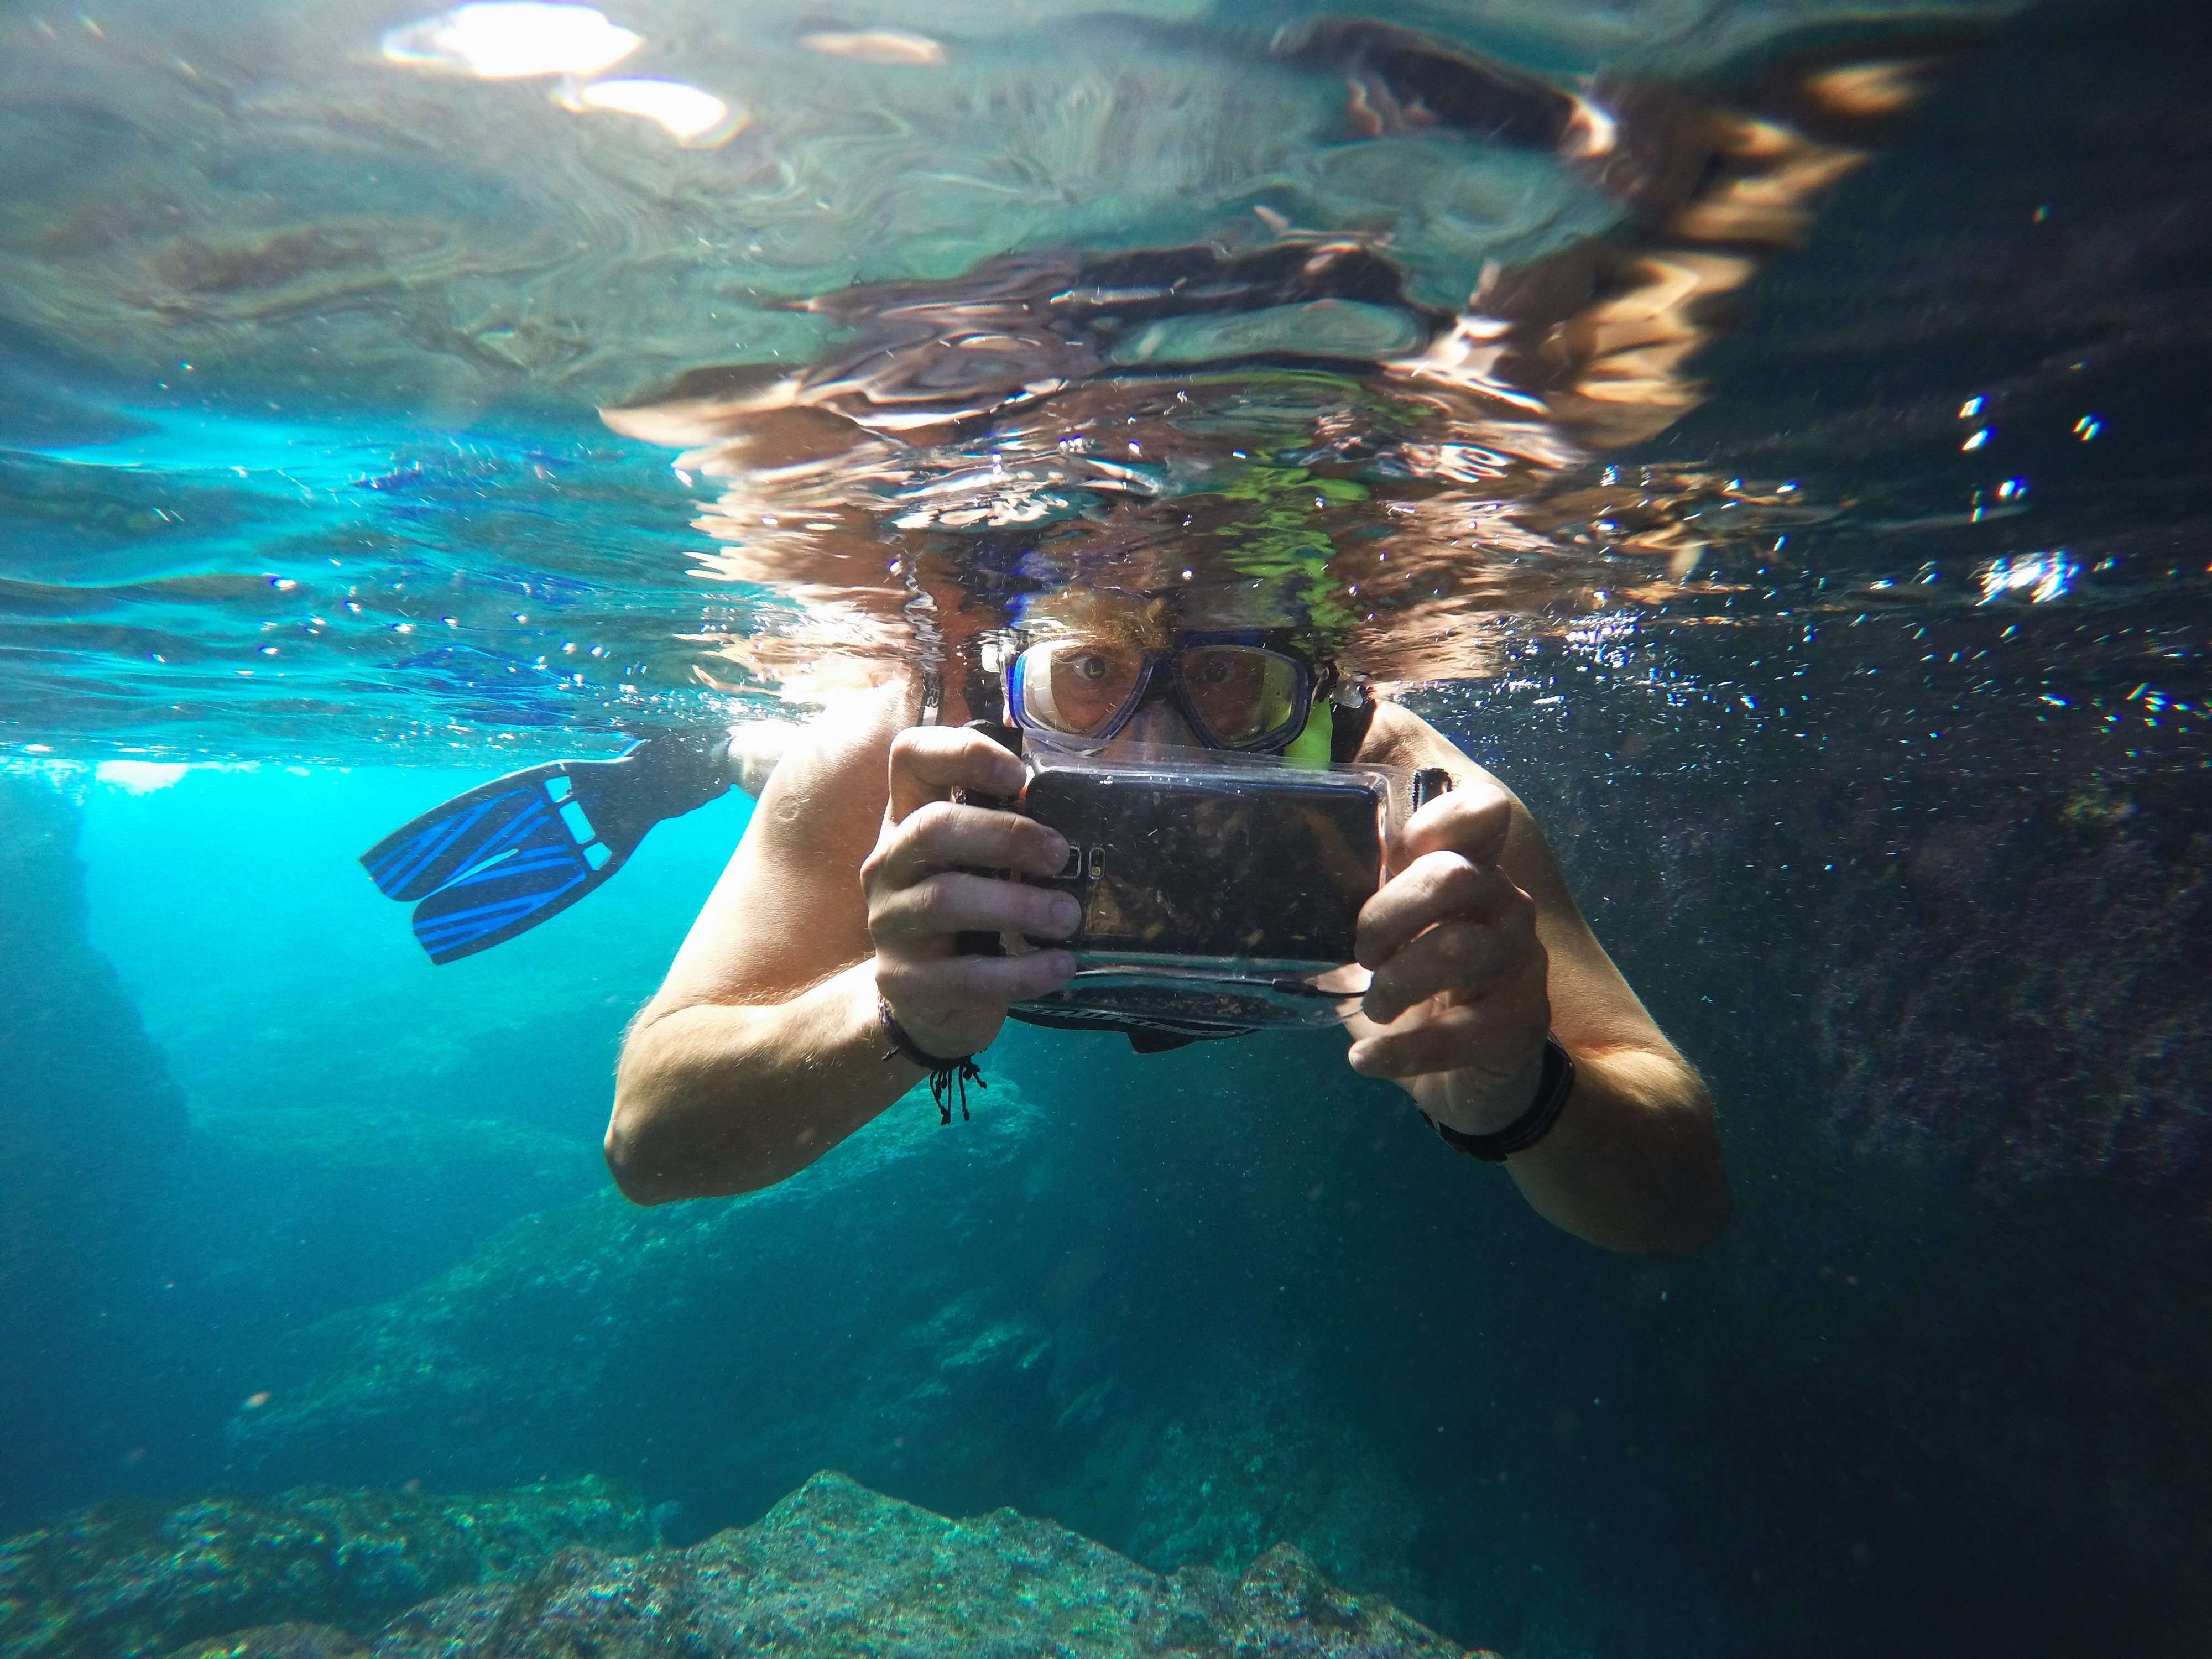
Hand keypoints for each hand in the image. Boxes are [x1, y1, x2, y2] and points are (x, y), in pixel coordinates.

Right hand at [861, 726, 1078, 1059]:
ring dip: (1019, 906)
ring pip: (946, 900)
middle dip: (1005, 836)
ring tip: (1068, 917)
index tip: (1019, 775)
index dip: (962, 753)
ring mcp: (889, 922)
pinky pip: (965, 974)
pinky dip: (1021, 971)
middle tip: (1058, 856)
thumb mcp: (978, 865)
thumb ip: (1006, 835)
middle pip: (932, 828)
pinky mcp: (903, 980)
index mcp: (908, 819)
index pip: (911, 758)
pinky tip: (1059, 966)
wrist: (925, 1002)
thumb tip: (1072, 813)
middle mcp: (888, 864)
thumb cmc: (966, 917)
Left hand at [1345, 784, 1550, 1132]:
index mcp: (1471, 870)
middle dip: (1386, 917)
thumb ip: (1357, 902)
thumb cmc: (1417, 990)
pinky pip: (1459, 1030)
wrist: (1470, 1077)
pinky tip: (1367, 1061)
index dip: (1437, 821)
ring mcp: (1521, 960)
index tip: (1395, 855)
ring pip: (1457, 949)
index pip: (1482, 811)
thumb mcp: (1384, 939)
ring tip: (1374, 1008)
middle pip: (1451, 876)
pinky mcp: (1523, 1021)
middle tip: (1364, 954)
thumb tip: (1288, 885)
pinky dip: (1399, 1050)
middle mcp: (1506, 904)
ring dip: (1396, 983)